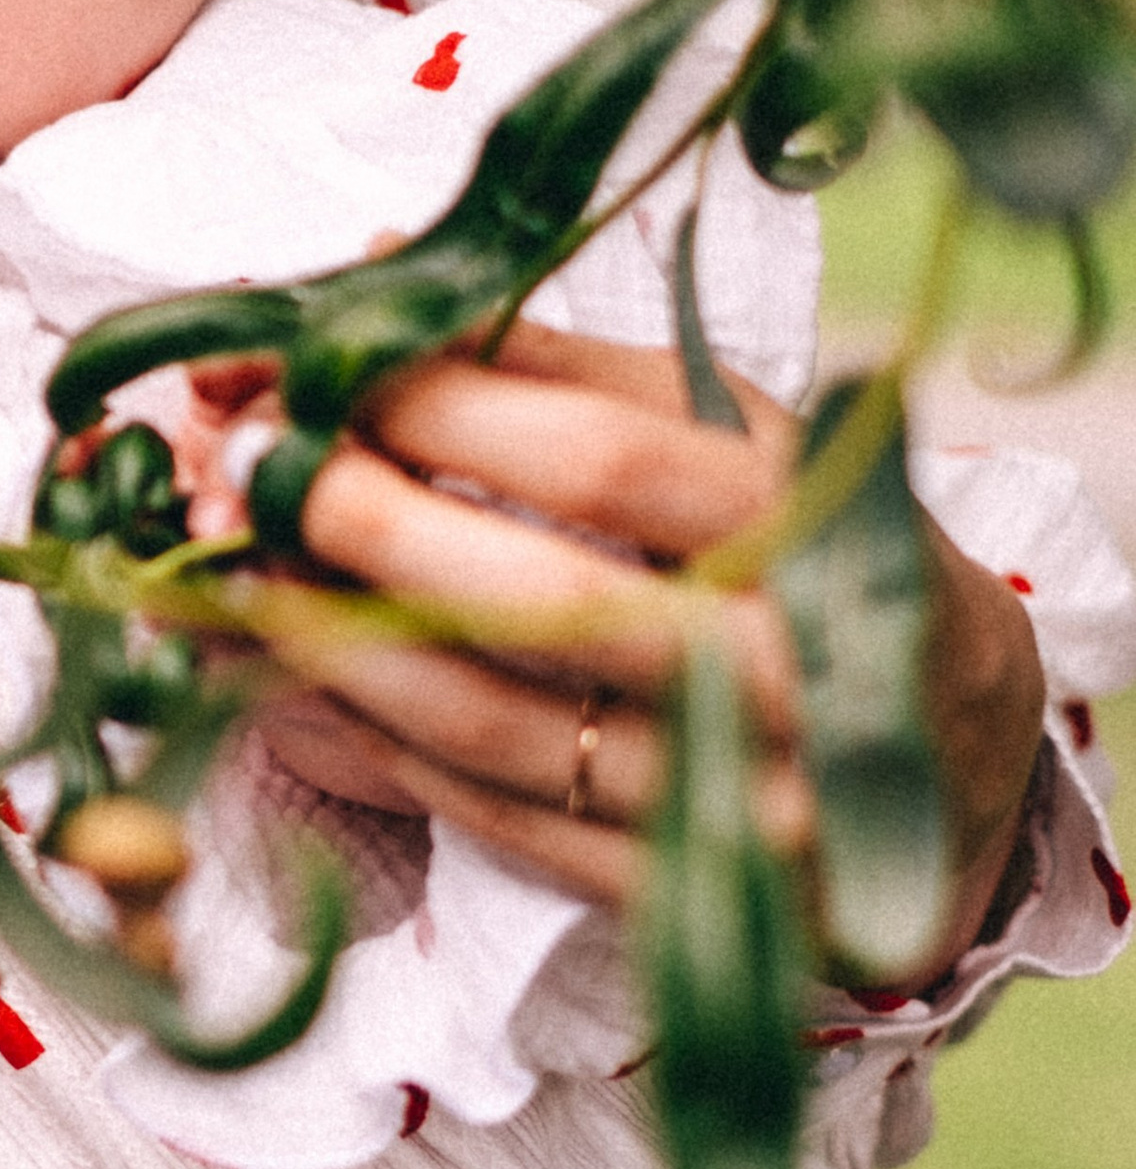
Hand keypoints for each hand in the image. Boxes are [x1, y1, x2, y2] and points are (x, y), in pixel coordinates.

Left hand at [189, 324, 1046, 986]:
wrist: (949, 756)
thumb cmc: (806, 549)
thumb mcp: (731, 431)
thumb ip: (555, 362)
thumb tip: (368, 272)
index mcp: (809, 522)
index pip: (603, 459)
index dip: (438, 411)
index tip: (313, 371)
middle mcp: (783, 669)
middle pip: (540, 599)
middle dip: (360, 529)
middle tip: (239, 472)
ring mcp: (732, 801)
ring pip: (492, 728)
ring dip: (328, 649)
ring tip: (220, 576)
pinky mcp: (674, 896)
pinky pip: (486, 820)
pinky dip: (365, 749)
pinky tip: (279, 686)